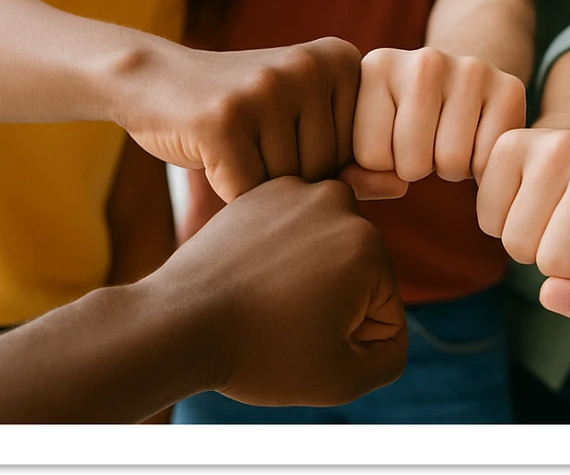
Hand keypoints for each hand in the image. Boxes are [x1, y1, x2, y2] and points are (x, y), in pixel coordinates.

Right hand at [108, 36, 361, 202]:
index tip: (282, 130)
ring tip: (233, 145)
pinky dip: (228, 189)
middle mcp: (312, 66)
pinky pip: (249, 190)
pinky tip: (212, 155)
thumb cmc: (241, 113)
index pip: (357, 152)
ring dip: (257, 184)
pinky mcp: (227, 117)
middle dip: (286, 176)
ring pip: (289, 184)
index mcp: (342, 59)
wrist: (155, 80)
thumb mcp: (304, 124)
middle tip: (251, 140)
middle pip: (325, 168)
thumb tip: (405, 183)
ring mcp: (270, 88)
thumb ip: (355, 157)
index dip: (317, 161)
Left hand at [145, 176, 407, 406]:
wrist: (181, 321)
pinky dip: (280, 253)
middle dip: (334, 301)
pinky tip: (254, 275)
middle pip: (357, 272)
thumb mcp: (342, 379)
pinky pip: (294, 231)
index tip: (307, 337)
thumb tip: (388, 328)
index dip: (352, 338)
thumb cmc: (260, 352)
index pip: (385, 306)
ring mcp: (297, 190)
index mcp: (367, 243)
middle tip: (284, 317)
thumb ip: (389, 357)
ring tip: (268, 298)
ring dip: (309, 274)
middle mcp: (338, 202)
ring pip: (326, 248)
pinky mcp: (265, 191)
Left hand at [342, 47, 525, 197]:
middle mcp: (425, 59)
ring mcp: (470, 69)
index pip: (371, 157)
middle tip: (425, 142)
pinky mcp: (508, 87)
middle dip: (418, 168)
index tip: (393, 138)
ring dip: (449, 169)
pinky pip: (487, 162)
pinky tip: (475, 139)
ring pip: (450, 163)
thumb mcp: (367, 138)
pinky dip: (481, 168)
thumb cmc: (402, 120)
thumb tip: (394, 186)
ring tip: (448, 138)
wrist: (458, 83)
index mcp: (378, 66)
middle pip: (412, 163)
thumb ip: (359, 174)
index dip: (384, 164)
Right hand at [477, 128, 569, 339]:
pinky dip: (501, 226)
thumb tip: (549, 294)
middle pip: (557, 261)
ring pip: (518, 243)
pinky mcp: (515, 141)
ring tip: (558, 219)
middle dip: (566, 267)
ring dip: (532, 248)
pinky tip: (529, 203)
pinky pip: (488, 218)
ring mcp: (559, 143)